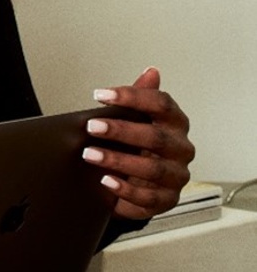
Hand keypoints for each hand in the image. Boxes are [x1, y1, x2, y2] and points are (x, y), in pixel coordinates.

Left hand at [80, 67, 195, 218]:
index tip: (100, 94)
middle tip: (91, 126)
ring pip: (152, 169)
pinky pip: (149, 197)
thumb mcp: (134, 121)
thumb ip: (140, 98)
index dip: (132, 97)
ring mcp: (176, 176)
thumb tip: (152, 72)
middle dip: (121, 131)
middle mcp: (181, 149)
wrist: (136, 183)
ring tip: (89, 154)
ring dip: (118, 160)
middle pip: (156, 138)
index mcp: (175, 124)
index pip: (161, 104)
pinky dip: (126, 189)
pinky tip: (105, 181)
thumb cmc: (136, 146)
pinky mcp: (167, 200)